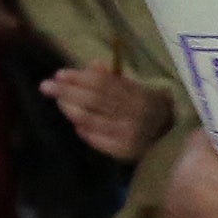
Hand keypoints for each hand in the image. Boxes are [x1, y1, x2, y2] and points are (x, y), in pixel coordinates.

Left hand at [49, 64, 172, 162]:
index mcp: (140, 95)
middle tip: (45, 86)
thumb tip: (92, 65)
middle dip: (67, 91)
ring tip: (59, 102)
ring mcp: (128, 134)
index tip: (59, 74)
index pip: (103, 83)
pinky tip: (76, 122)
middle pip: (94, 99)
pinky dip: (82, 129)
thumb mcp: (138, 90)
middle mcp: (134, 114)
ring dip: (70, 109)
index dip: (79, 77)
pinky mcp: (123, 151)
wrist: (171, 142)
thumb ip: (115, 79)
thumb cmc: (150, 110)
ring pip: (90, 119)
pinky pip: (95, 139)